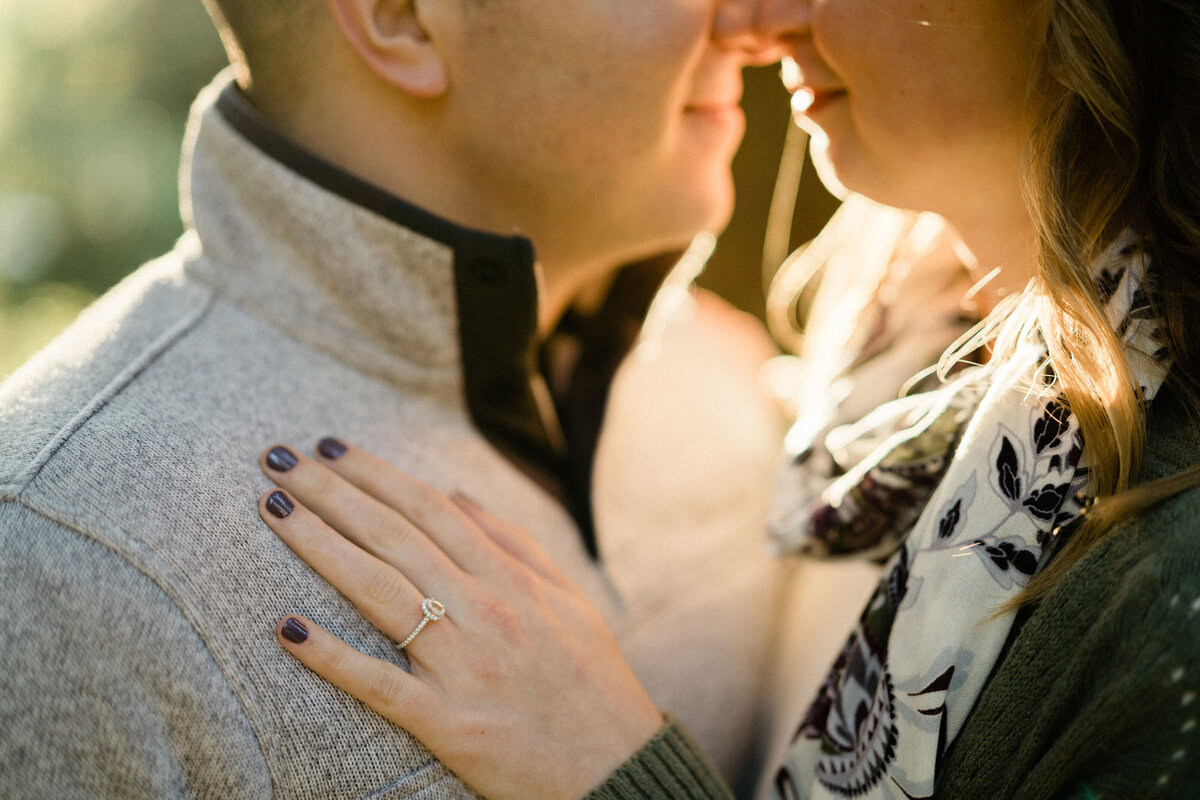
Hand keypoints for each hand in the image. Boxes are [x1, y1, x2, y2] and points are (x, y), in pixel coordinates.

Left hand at [257, 441, 662, 799]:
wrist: (619, 768)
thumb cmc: (594, 681)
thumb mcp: (569, 599)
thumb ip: (514, 544)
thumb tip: (457, 497)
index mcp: (512, 578)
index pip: (429, 508)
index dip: (374, 472)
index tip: (327, 447)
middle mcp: (484, 609)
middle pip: (393, 535)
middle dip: (331, 491)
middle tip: (277, 458)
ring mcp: (463, 664)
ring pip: (378, 590)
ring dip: (318, 544)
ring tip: (272, 508)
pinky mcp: (447, 722)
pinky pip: (378, 683)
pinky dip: (331, 656)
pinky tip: (286, 628)